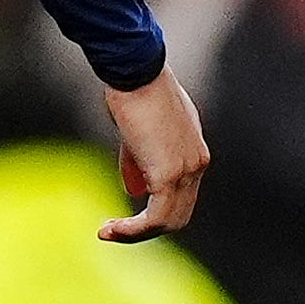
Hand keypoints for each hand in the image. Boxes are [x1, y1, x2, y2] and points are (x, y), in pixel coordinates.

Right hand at [99, 67, 210, 240]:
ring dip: (136, 233)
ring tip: (107, 232)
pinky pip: (156, 217)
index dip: (154, 211)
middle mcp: (198, 162)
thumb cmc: (132, 90)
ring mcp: (187, 169)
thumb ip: (140, 161)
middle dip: (145, 228)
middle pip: (179, 214)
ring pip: (169, 221)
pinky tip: (110, 229)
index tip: (124, 214)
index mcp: (194, 151)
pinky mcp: (169, 174)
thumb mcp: (139, 130)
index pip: (182, 196)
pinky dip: (133, 230)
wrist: (135, 70)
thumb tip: (135, 190)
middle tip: (113, 229)